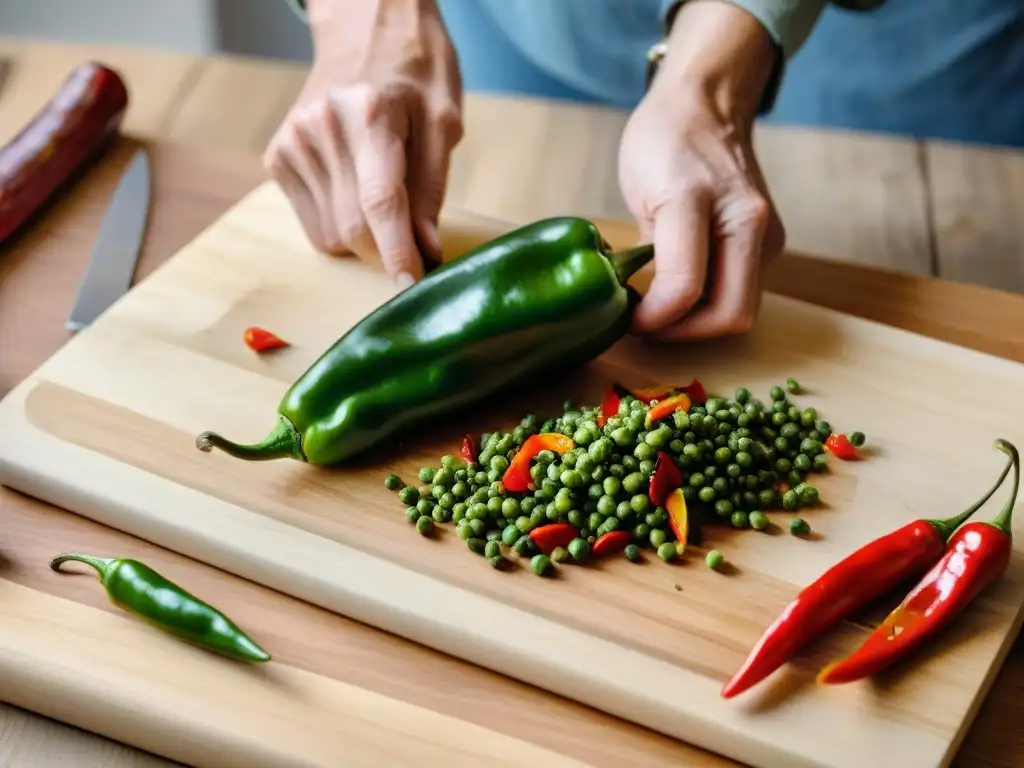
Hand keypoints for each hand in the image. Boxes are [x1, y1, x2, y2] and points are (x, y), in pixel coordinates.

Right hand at [263, 0, 462, 284]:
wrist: (363, 27)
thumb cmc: (414, 72)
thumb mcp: (443, 121)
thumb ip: (432, 187)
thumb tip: (426, 250)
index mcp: (371, 114)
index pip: (382, 202)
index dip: (398, 252)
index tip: (411, 285)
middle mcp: (322, 128)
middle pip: (354, 227)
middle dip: (387, 251)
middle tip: (417, 248)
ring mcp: (292, 142)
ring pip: (331, 235)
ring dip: (365, 238)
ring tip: (382, 196)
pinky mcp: (277, 157)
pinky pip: (313, 223)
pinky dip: (340, 223)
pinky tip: (354, 187)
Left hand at [618, 0, 784, 340]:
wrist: (709, 103)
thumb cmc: (663, 140)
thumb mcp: (637, 193)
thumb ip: (644, 254)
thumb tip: (640, 304)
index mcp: (700, 200)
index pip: (683, 288)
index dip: (652, 319)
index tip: (627, 318)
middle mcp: (746, 220)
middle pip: (730, 316)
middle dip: (684, 334)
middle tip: (646, 326)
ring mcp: (766, 233)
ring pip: (739, 310)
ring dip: (698, 322)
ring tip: (659, 308)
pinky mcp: (770, 242)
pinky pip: (742, 291)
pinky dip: (710, 303)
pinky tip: (681, 289)